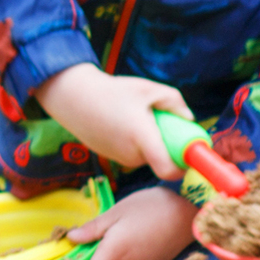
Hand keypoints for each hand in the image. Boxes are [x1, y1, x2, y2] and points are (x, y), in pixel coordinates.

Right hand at [36, 65, 188, 178]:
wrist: (71, 96)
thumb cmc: (112, 91)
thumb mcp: (148, 89)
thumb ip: (175, 102)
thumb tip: (189, 118)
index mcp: (142, 138)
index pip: (168, 171)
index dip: (182, 167)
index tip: (186, 154)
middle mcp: (130, 154)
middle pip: (159, 160)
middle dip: (165, 146)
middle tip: (160, 123)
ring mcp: (117, 157)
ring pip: (144, 156)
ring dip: (147, 143)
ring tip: (135, 118)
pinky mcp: (106, 155)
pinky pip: (129, 153)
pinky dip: (132, 142)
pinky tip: (120, 122)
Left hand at [66, 186, 199, 259]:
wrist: (191, 214)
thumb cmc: (152, 207)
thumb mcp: (117, 211)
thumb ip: (93, 228)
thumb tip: (71, 238)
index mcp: (116, 252)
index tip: (75, 247)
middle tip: (91, 236)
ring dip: (103, 259)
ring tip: (110, 234)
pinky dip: (117, 259)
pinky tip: (124, 239)